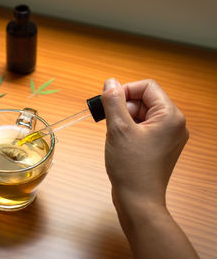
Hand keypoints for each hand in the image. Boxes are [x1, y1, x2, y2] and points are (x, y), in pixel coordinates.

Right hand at [101, 78, 197, 258]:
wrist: (138, 200)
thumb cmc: (131, 168)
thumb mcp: (118, 129)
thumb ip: (113, 102)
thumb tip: (110, 82)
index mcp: (170, 116)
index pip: (147, 87)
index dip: (125, 91)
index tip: (109, 103)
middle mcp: (174, 124)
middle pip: (144, 100)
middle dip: (124, 107)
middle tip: (111, 123)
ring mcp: (168, 136)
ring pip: (141, 114)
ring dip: (124, 119)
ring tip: (116, 136)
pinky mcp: (159, 146)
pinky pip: (142, 127)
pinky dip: (128, 130)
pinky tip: (120, 143)